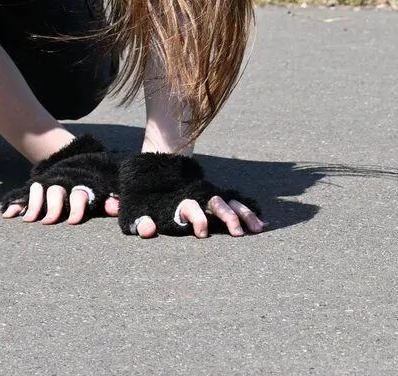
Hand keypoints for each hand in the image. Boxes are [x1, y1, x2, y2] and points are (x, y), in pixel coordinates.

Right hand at [0, 133, 121, 225]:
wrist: (78, 156)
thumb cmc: (94, 179)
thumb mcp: (104, 188)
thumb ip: (109, 199)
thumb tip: (116, 209)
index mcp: (81, 184)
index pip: (79, 195)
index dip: (77, 207)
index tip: (73, 221)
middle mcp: (63, 184)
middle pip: (56, 193)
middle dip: (52, 207)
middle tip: (48, 221)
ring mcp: (48, 185)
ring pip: (39, 192)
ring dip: (33, 205)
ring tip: (28, 219)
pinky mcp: (36, 188)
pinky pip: (24, 195)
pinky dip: (16, 204)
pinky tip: (8, 214)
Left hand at [116, 152, 267, 238]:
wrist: (158, 163)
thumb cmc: (145, 192)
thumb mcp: (136, 206)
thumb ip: (140, 220)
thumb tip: (147, 230)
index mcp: (178, 198)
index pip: (190, 208)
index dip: (197, 219)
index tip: (202, 234)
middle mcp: (197, 195)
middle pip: (216, 203)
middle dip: (228, 217)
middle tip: (238, 233)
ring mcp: (208, 194)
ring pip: (230, 202)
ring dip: (245, 215)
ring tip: (258, 229)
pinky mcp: (215, 196)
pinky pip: (235, 202)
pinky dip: (249, 211)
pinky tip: (261, 222)